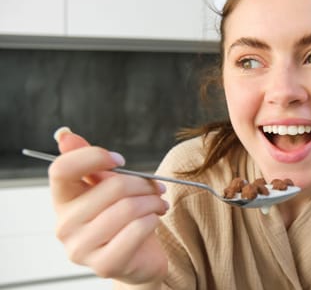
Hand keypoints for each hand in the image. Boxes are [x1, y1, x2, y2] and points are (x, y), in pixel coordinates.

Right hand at [49, 127, 168, 283]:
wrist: (137, 258)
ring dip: (152, 201)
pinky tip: (155, 219)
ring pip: (127, 208)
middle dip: (143, 183)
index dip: (94, 157)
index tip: (121, 160)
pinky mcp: (105, 264)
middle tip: (157, 186)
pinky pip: (137, 229)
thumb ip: (88, 162)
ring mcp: (81, 248)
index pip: (62, 169)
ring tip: (159, 203)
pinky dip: (153, 219)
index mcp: (62, 200)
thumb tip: (65, 134)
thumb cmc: (123, 218)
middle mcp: (64, 225)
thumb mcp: (107, 187)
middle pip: (110, 187)